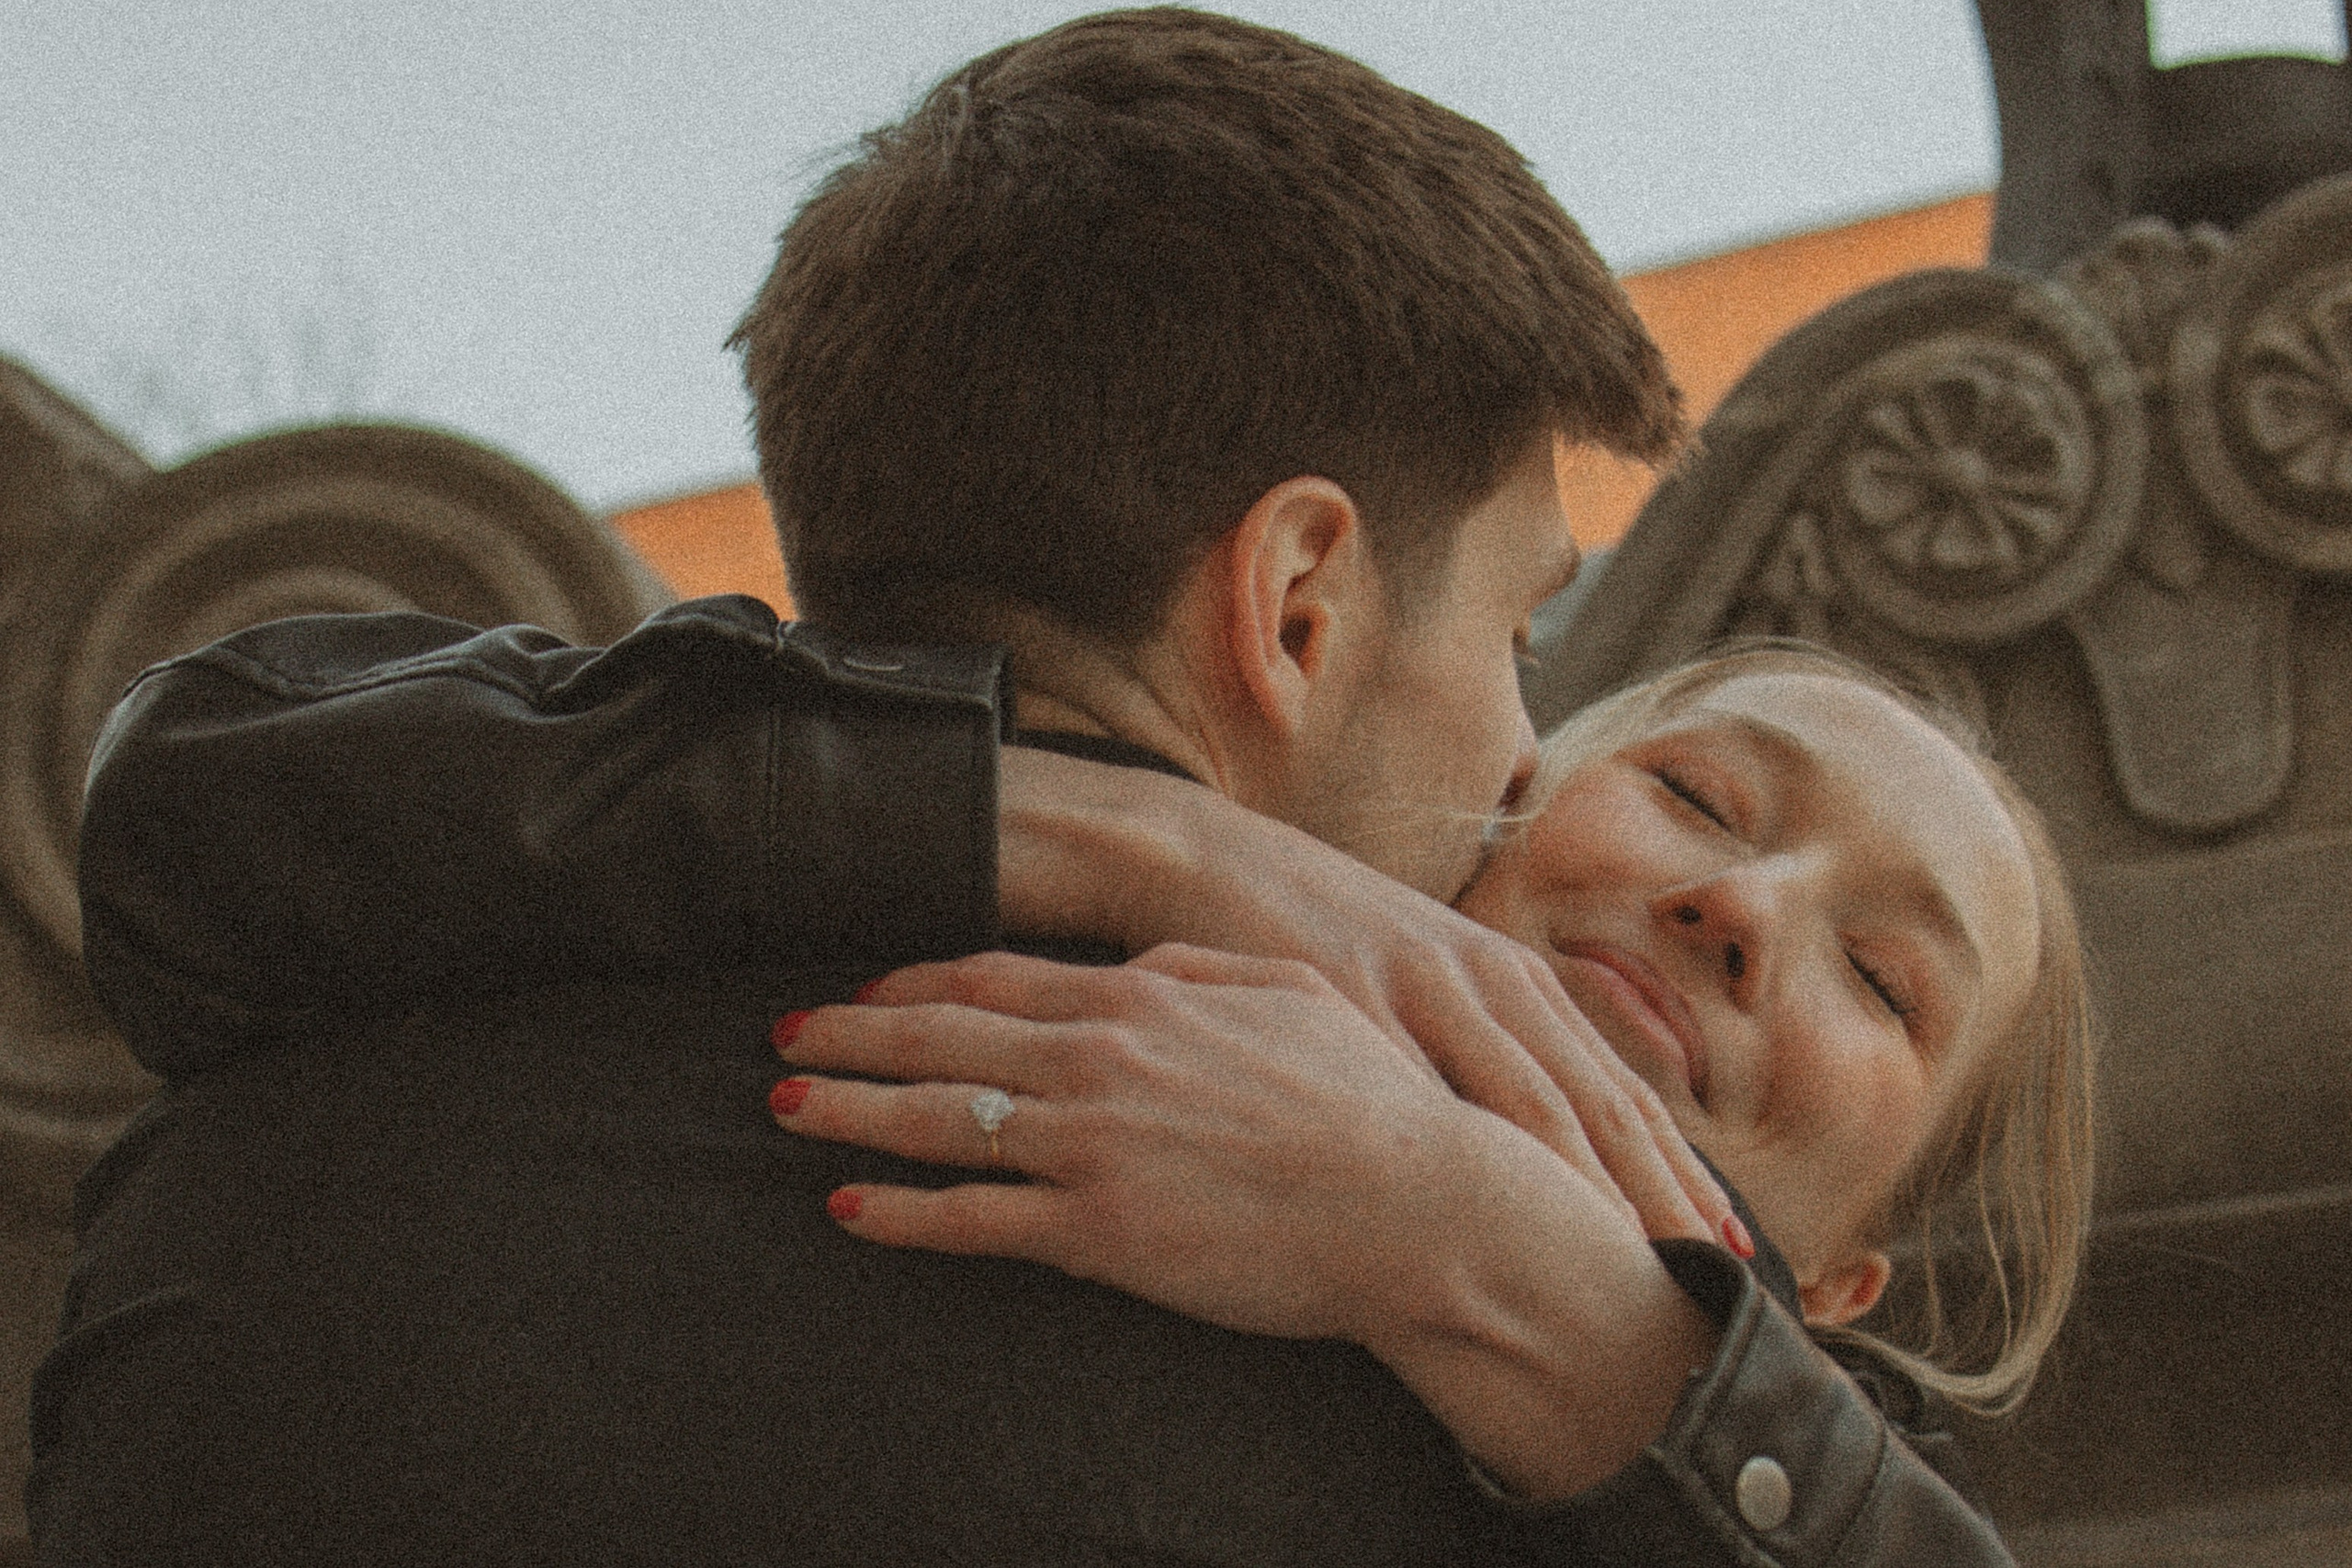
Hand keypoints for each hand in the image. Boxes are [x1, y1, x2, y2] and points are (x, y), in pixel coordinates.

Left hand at [773, 944, 1492, 1342]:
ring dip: (847, 1112)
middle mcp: (1097, 1062)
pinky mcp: (1099, 1233)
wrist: (1417, 1203)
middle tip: (782, 1037)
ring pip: (936, 1121)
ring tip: (783, 1109)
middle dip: (848, 1038)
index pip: (993, 982)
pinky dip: (899, 1214)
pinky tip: (847, 1209)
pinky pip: (973, 1220)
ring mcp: (1092, 1146)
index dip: (913, 987)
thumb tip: (1136, 967)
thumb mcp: (1289, 994)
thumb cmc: (1369, 1100)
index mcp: (1140, 1000)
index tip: (862, 995)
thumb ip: (1198, 973)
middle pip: (939, 1040)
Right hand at [997, 746, 1740, 1252]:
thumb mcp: (1421, 974)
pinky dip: (1458, 1159)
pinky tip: (1476, 1221)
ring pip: (1522, 1101)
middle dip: (1658, 1195)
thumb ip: (1486, 1042)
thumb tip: (1548, 1142)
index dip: (1678, 1172)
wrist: (1208, 859)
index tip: (1729, 1255)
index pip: (1616, 1089)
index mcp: (1510, 974)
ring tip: (1629, 1270)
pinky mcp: (1343, 997)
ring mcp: (1415, 985)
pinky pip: (1410, 1092)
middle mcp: (1482, 976)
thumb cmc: (1317, 936)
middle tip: (1710, 1284)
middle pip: (1592, 1102)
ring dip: (1585, 1188)